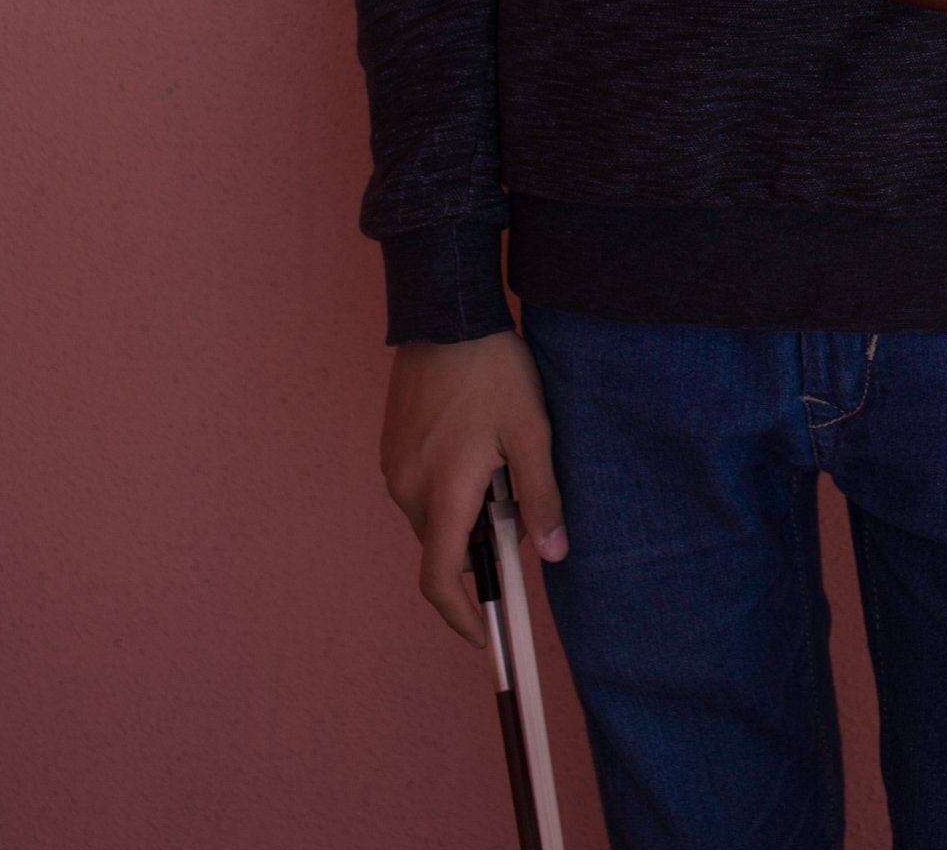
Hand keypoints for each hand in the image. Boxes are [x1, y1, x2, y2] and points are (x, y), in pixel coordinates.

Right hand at [380, 331, 566, 644]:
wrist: (445, 312)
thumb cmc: (492, 369)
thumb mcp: (531, 432)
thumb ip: (542, 497)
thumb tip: (554, 554)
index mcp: (442, 492)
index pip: (440, 580)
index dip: (460, 616)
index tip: (482, 635)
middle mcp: (407, 487)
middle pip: (441, 546)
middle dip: (477, 547)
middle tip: (517, 510)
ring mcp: (394, 464)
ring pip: (431, 515)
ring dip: (463, 512)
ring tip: (500, 466)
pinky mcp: (391, 444)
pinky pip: (419, 486)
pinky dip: (447, 488)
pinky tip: (477, 449)